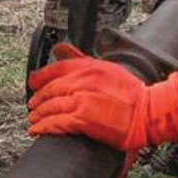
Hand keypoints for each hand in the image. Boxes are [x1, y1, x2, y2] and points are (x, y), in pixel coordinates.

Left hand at [27, 44, 148, 150]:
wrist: (146, 112)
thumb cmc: (130, 92)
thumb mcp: (106, 67)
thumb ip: (80, 58)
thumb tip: (60, 48)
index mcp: (88, 67)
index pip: (56, 68)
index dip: (40, 76)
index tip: (32, 82)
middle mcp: (82, 81)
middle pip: (50, 89)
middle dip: (38, 97)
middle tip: (32, 104)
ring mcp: (81, 100)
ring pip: (50, 106)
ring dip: (39, 114)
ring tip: (34, 119)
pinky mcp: (82, 119)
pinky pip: (56, 122)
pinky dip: (44, 126)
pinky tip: (39, 129)